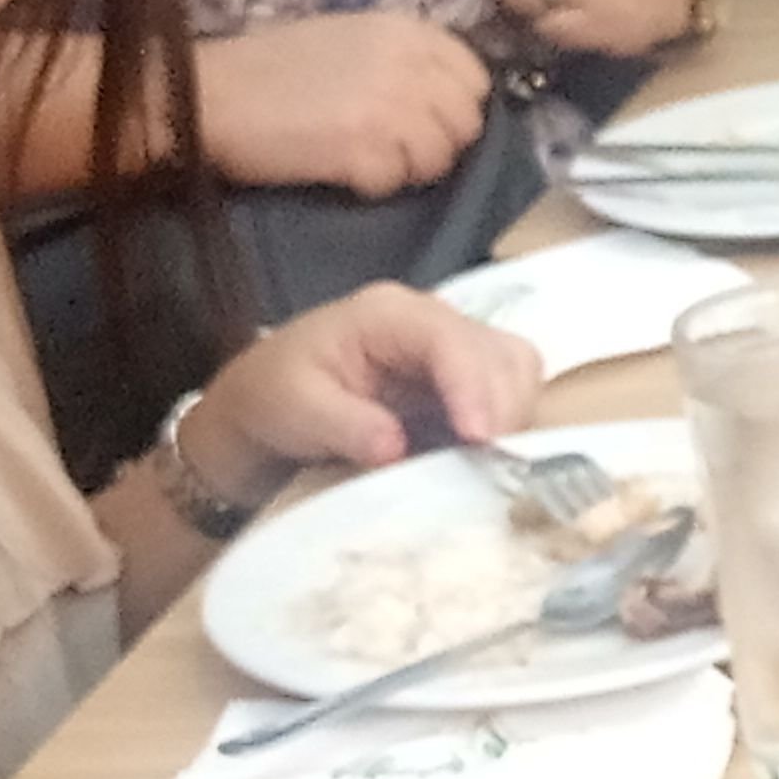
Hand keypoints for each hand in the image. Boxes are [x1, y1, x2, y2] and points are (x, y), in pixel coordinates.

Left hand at [177, 282, 547, 500]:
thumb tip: (397, 449)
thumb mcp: (294, 408)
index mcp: (386, 313)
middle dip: (503, 408)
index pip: (450, 340)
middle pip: (500, 351)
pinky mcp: (460, 380)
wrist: (262, 408)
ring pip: (515, 370)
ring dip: (512, 417)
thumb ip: (344, 424)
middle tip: (492, 465)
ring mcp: (450, 349)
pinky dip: (506, 425)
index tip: (479, 440)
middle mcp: (430, 320)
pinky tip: (484, 458)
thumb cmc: (272, 397)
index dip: (473, 387)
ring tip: (489, 464)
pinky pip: (506, 394)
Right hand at [193, 14, 491, 197]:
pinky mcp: (362, 149)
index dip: (454, 107)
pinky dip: (371, 186)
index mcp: (405, 30)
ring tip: (364, 160)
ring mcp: (388, 106)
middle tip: (394, 150)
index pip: (474, 78)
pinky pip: (395, 183)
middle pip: (466, 123)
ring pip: (439, 158)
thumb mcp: (351, 40)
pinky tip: (340, 171)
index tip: (425, 121)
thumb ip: (404, 60)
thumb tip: (446, 98)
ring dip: (407, 169)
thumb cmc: (272, 67)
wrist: (209, 93)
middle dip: (438, 144)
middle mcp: (406, 63)